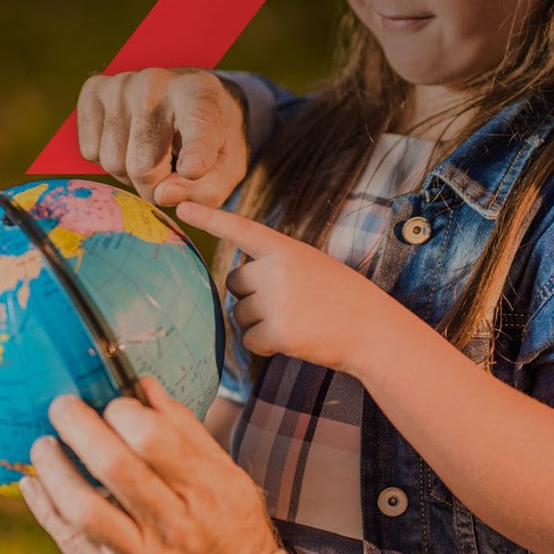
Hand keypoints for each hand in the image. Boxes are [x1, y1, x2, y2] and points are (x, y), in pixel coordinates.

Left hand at [20, 376, 280, 553]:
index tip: (112, 401)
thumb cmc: (229, 521)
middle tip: (62, 405)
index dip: (124, 412)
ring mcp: (140, 551)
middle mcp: (170, 521)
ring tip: (44, 444)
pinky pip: (70, 538)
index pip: (153, 439)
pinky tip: (33, 482)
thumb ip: (185, 429)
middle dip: (80, 427)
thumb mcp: (223, 473)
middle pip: (114, 466)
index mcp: (201, 487)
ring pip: (84, 509)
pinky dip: (44, 508)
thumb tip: (144, 387)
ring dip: (55, 470)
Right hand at [77, 68, 249, 206]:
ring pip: (113, 162)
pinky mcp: (94, 89)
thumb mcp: (227, 168)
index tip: (194, 169)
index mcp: (201, 95)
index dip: (196, 153)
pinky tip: (127, 141)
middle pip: (143, 166)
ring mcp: (121, 83)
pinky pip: (90, 151)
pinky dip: (108, 159)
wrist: (185, 96)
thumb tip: (162, 195)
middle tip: (168, 176)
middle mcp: (157, 81)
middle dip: (154, 186)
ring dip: (130, 174)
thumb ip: (205, 191)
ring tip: (149, 155)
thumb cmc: (210, 138)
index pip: (198, 127)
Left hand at [176, 201, 403, 375]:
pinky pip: (250, 340)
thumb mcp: (311, 267)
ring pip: (241, 314)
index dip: (210, 218)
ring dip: (261, 323)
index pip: (242, 229)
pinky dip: (266, 346)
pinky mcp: (277, 331)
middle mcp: (277, 269)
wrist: (373, 330)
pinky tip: (294, 340)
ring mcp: (276, 300)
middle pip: (235, 283)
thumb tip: (238, 284)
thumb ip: (276, 266)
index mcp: (286, 249)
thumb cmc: (342, 299)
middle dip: (251, 297)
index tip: (180, 207)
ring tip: (298, 321)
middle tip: (288, 305)